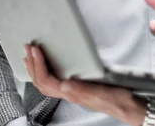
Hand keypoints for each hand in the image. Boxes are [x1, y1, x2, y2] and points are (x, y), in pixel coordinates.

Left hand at [24, 45, 144, 123]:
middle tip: (27, 48)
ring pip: (45, 83)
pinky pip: (53, 82)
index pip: (46, 80)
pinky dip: (45, 72)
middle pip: (41, 82)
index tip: (35, 49)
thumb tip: (64, 85)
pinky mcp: (77, 88)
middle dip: (31, 65)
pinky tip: (47, 66)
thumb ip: (82, 90)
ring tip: (31, 56)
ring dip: (35, 69)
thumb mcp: (101, 92)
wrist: (128, 106)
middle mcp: (69, 93)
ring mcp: (71, 92)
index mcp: (71, 93)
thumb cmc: (117, 99)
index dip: (38, 65)